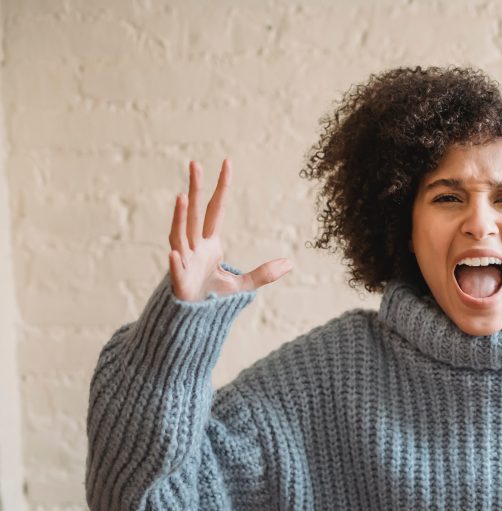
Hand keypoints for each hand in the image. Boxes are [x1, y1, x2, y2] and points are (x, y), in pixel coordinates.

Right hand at [168, 159, 291, 301]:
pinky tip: (173, 254)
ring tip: (181, 197)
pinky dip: (175, 263)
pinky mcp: (180, 284)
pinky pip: (176, 271)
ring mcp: (184, 263)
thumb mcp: (242, 285)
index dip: (220, 188)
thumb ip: (263, 274)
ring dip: (179, 218)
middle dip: (194, 189)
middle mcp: (194, 247)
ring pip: (180, 236)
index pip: (215, 210)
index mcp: (209, 244)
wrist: (192, 319)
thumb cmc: (211, 298)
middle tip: (195, 163)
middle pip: (195, 214)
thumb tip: (290, 264)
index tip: (226, 164)